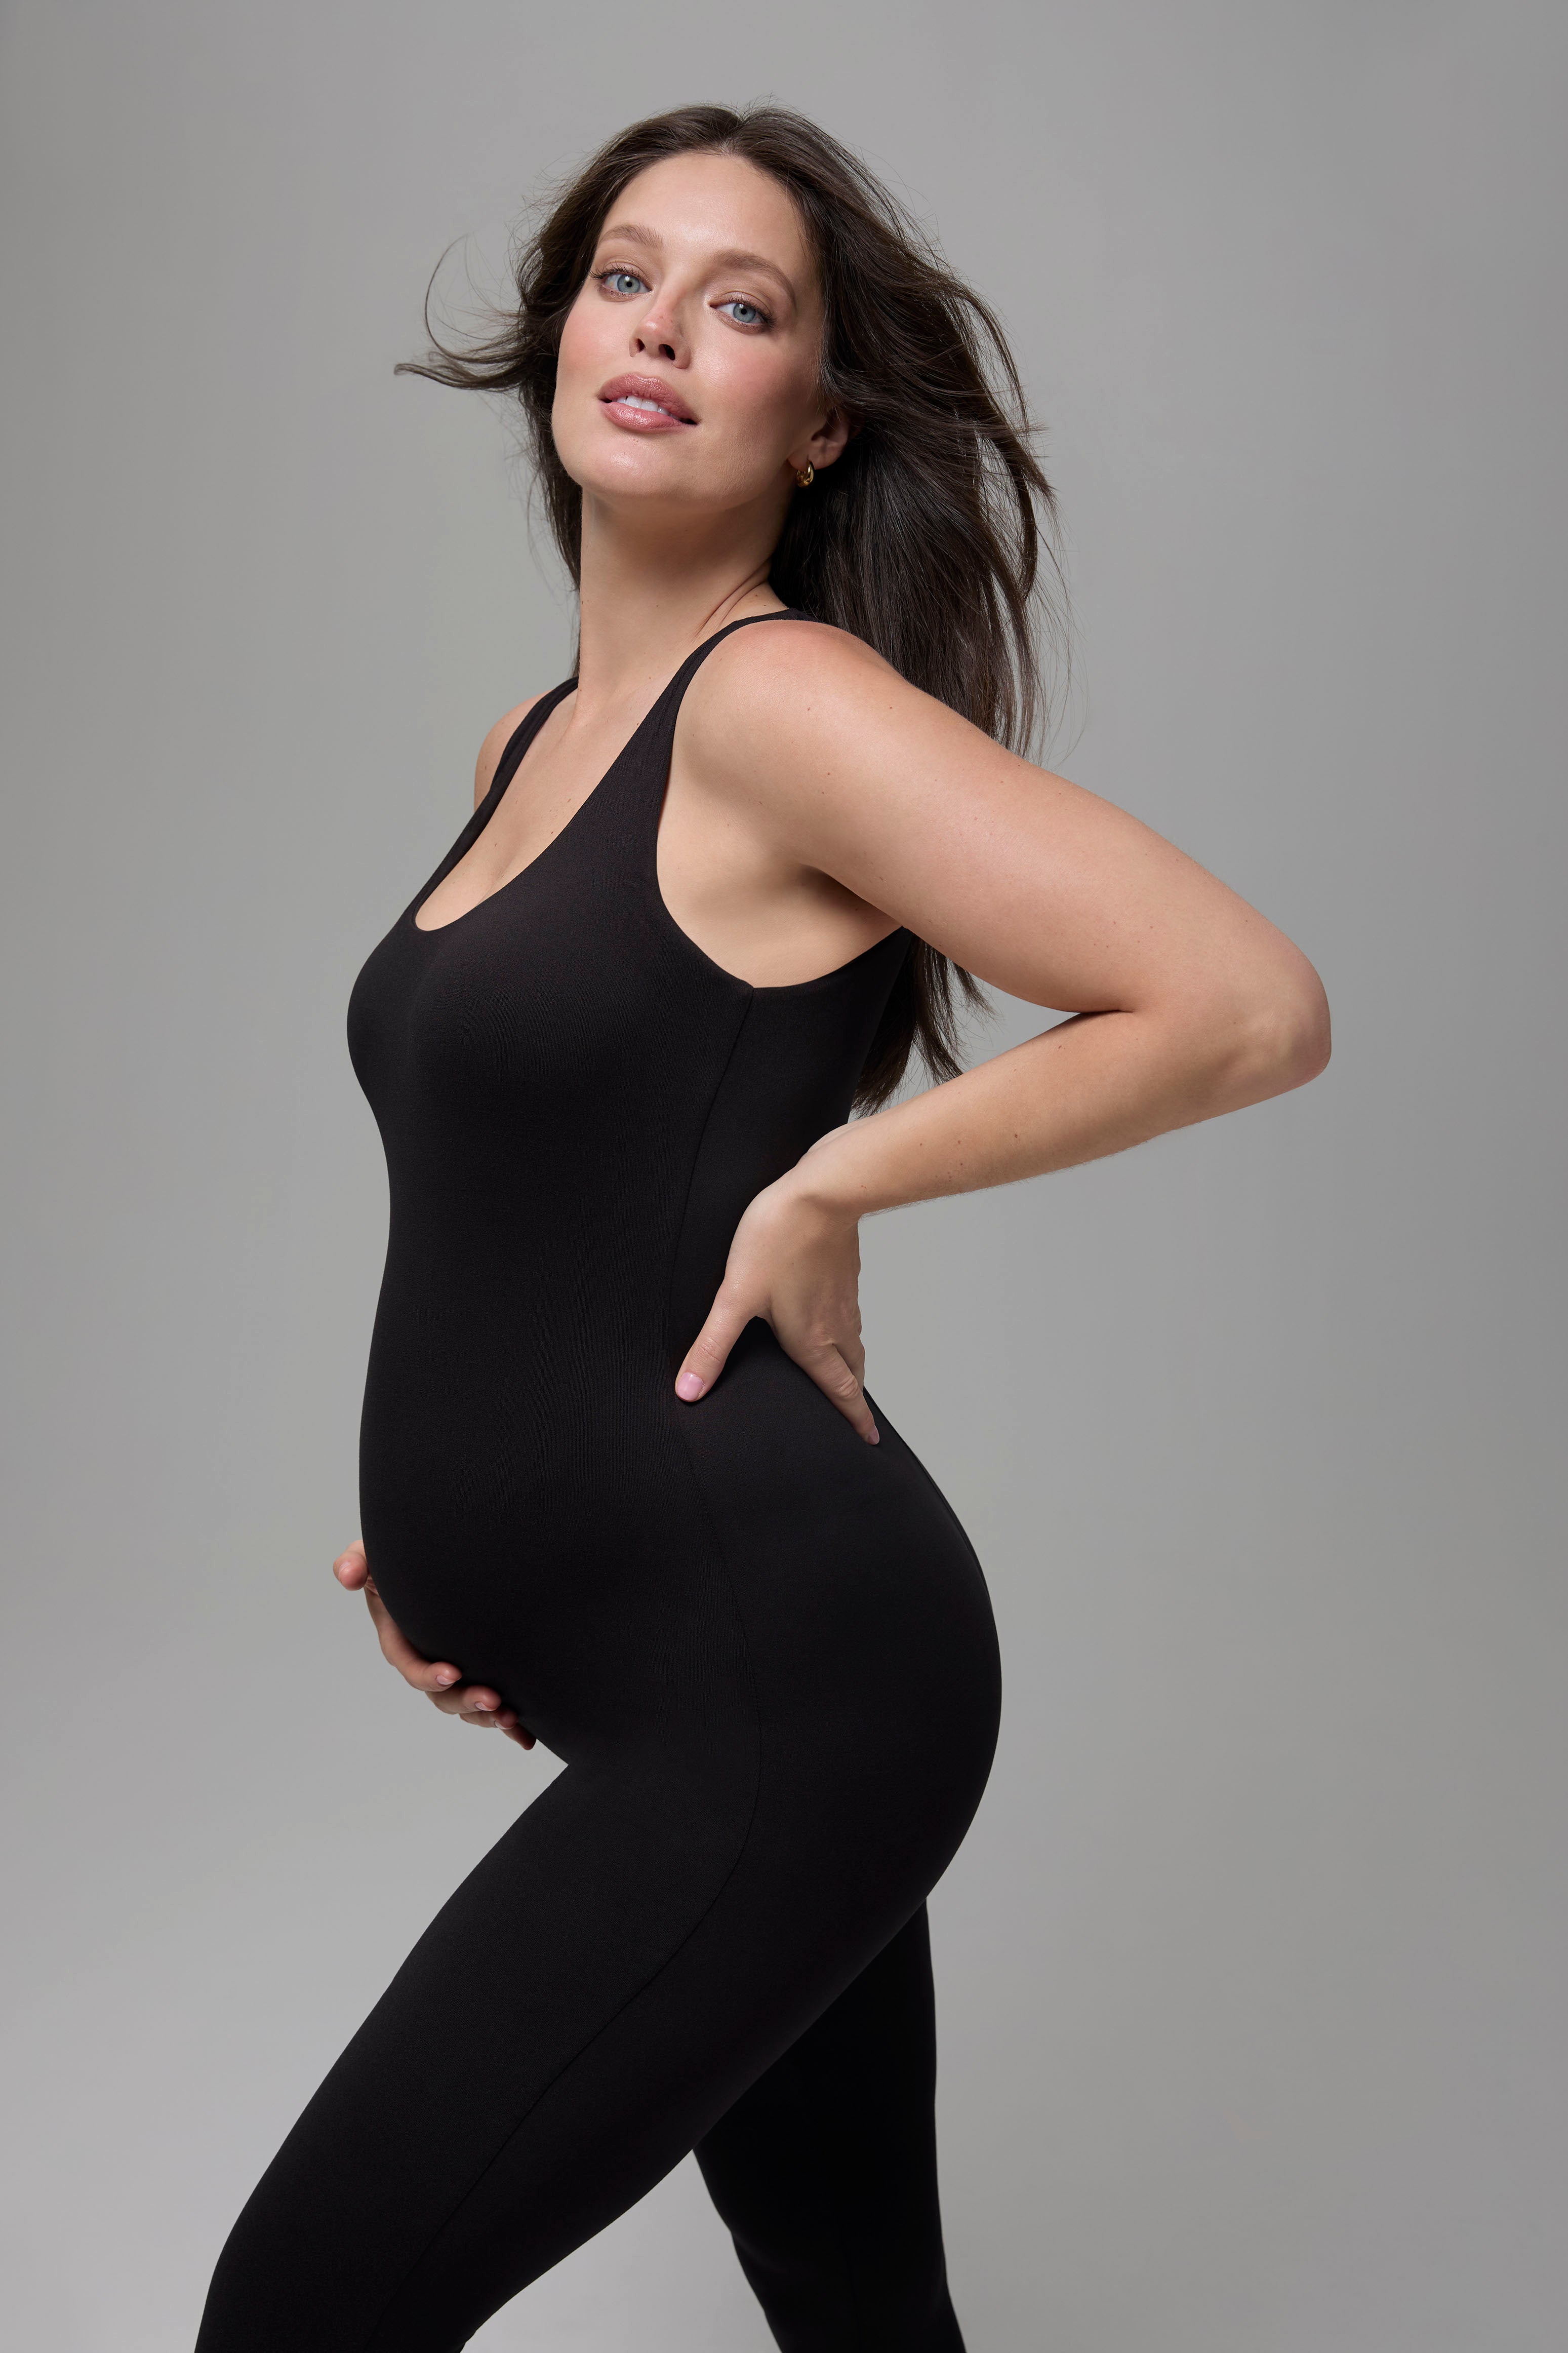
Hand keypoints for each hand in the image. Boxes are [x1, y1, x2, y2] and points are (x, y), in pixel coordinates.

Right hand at [332, 1540, 535, 1747]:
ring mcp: (452, 1667)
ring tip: (510, 1717)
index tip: (451, 1673)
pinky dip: (506, 1723)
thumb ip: (356, 1562)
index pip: (410, 1665)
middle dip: (465, 1700)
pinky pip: (488, 1702)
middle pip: (441, 1695)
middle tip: (492, 1698)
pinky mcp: (476, 1671)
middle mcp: (426, 1660)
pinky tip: (525, 1735)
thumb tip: (347, 1576)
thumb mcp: (370, 1556)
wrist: (429, 1562)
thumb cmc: (396, 1562)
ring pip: (465, 1704)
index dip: (428, 1674)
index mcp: (400, 1640)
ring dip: (486, 1715)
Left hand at [673, 1131, 878, 1442]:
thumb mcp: (735, 1297)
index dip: (854, 1419)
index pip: (839, 1391)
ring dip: (852, 1365)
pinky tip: (832, 1318)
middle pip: (852, 1372)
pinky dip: (847, 1330)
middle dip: (854, 1397)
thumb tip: (688, 1391)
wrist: (823, 1191)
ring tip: (844, 1375)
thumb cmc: (778, 1241)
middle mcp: (836, 1324)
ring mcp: (845, 1298)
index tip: (869, 1441)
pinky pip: (850, 1314)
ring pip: (854, 1342)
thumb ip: (712, 1346)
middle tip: (857, 1417)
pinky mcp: (846, 1273)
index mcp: (812, 1340)